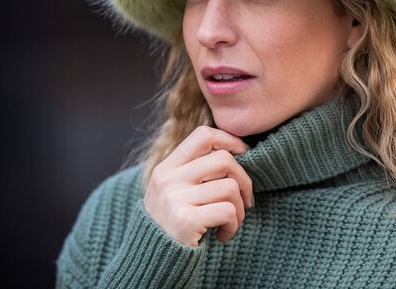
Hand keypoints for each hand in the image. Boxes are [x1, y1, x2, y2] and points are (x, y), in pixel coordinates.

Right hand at [143, 125, 253, 246]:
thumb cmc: (171, 222)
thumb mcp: (172, 190)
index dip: (229, 140)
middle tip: (244, 198)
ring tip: (231, 220)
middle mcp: (169, 179)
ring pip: (230, 187)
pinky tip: (224, 234)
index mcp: (166, 168)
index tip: (242, 154)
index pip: (203, 135)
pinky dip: (234, 225)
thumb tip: (236, 152)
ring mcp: (175, 199)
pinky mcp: (186, 221)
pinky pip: (227, 211)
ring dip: (240, 208)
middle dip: (243, 179)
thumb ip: (194, 170)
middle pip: (223, 159)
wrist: (150, 260)